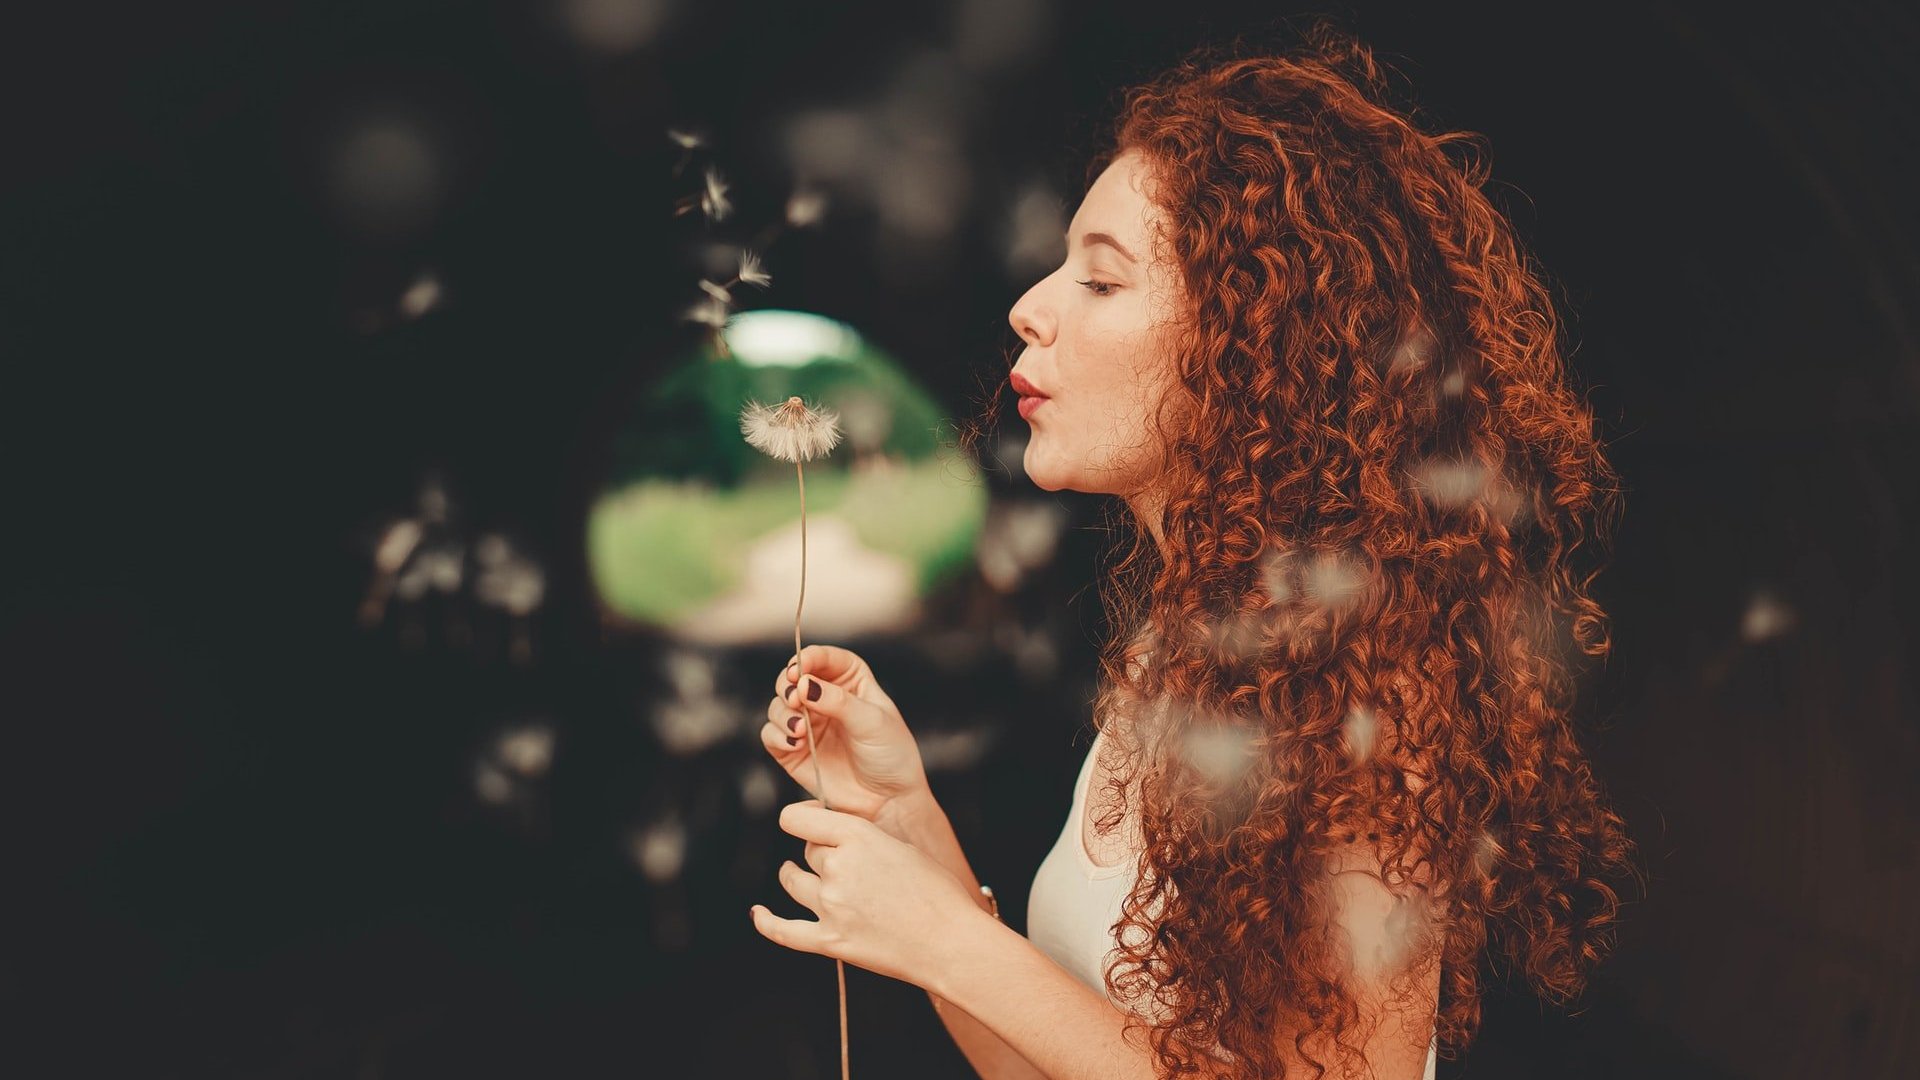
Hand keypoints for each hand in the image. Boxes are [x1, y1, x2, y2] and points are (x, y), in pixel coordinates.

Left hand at [750, 798, 989, 987]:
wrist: (950, 942)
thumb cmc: (937, 894)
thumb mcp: (902, 848)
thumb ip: (864, 839)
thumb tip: (837, 837)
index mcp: (857, 837)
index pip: (800, 819)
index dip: (802, 818)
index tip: (808, 821)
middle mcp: (837, 868)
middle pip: (808, 852)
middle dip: (821, 854)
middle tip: (844, 863)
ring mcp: (830, 906)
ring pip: (795, 882)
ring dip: (795, 877)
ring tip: (796, 875)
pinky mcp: (828, 941)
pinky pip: (784, 931)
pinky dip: (767, 921)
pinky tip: (759, 913)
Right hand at [761, 644, 928, 826]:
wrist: (888, 800)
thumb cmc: (890, 756)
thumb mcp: (872, 722)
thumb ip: (838, 702)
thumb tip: (804, 685)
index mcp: (851, 682)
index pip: (825, 658)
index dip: (809, 658)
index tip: (799, 670)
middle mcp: (825, 699)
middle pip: (792, 678)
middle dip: (788, 686)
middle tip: (795, 699)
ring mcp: (807, 724)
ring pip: (777, 705)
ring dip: (782, 713)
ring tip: (800, 729)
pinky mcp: (792, 750)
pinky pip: (771, 735)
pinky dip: (777, 735)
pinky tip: (794, 743)